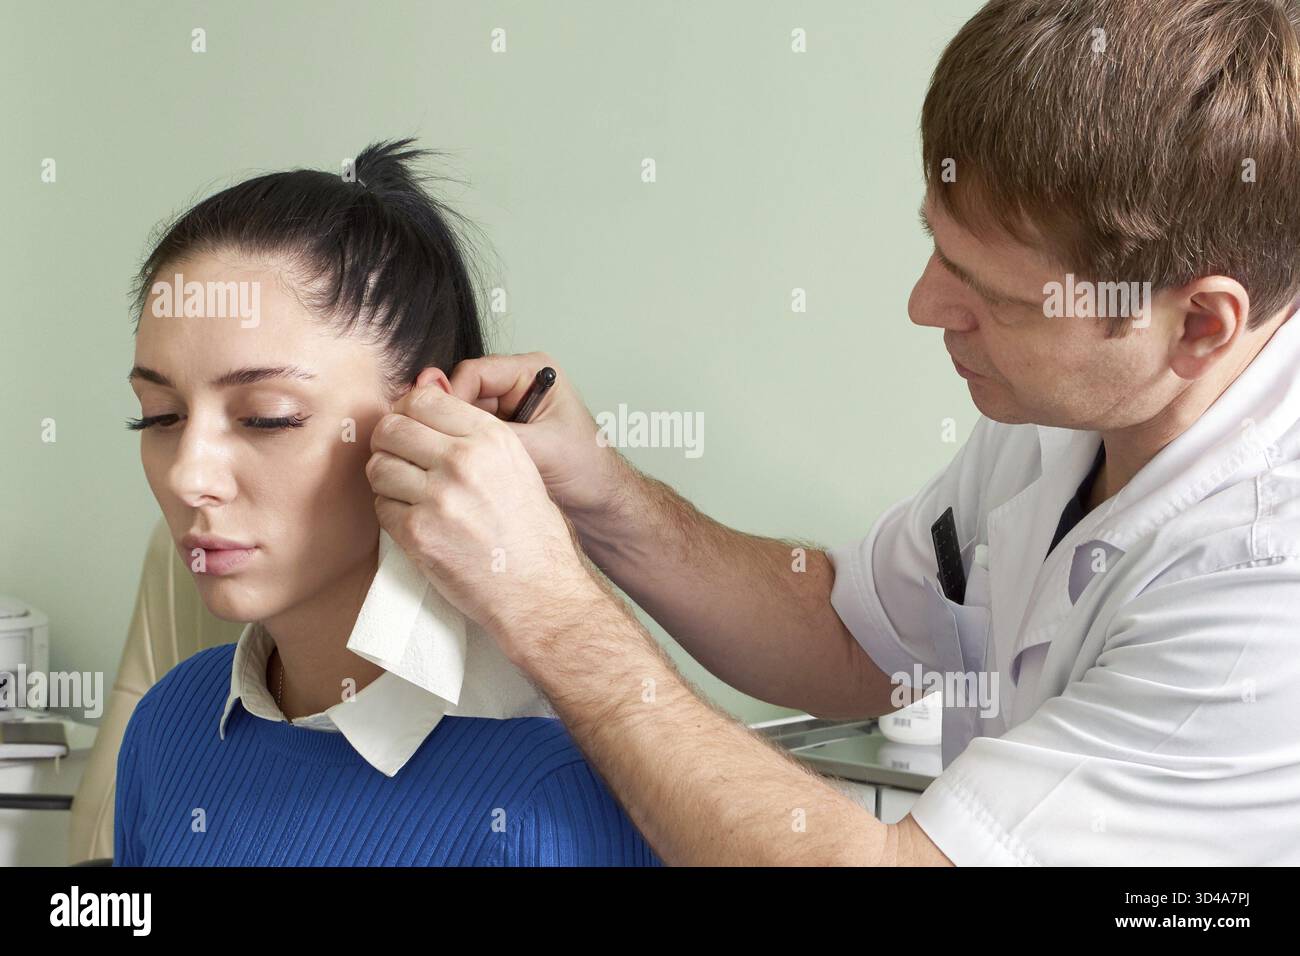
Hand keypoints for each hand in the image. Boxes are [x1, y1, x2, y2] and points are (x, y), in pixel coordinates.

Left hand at [368, 370, 598, 654]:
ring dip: (385, 478)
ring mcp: (438, 497)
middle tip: (398, 460)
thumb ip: (473, 433)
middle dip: (388, 442)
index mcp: (491, 438)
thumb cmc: (532, 532)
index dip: (407, 411)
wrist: (540, 590)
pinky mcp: (419, 534)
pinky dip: (390, 512)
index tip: (409, 427)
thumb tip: (422, 399)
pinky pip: (381, 507)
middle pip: (391, 428)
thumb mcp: (517, 466)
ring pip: (378, 466)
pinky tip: (414, 520)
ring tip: (407, 493)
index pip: (422, 399)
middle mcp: (463, 461)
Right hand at [447, 352, 628, 525]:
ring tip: (463, 463)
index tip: (444, 428)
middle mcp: (517, 383)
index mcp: (533, 371)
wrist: (598, 499)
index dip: (454, 397)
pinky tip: (470, 468)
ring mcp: (507, 408)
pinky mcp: (501, 431)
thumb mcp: (541, 447)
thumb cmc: (586, 468)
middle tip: (449, 451)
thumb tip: (450, 419)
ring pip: (462, 415)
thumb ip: (495, 432)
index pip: (474, 372)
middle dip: (455, 421)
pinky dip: (466, 450)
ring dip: (460, 438)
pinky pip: (469, 434)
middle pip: (463, 391)